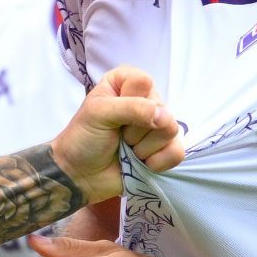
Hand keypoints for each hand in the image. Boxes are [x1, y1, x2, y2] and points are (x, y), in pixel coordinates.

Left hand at [47, 67, 182, 204]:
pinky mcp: (164, 149)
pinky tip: (141, 163)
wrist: (80, 174)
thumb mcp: (99, 113)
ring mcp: (158, 125)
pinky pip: (177, 152)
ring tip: (127, 148)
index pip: (144, 81)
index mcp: (126, 81)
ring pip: (171, 131)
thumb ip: (132, 108)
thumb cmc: (83, 138)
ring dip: (144, 147)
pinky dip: (157, 162)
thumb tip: (166, 117)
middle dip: (135, 129)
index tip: (111, 112)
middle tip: (118, 135)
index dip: (129, 100)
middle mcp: (146, 99)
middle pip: (161, 108)